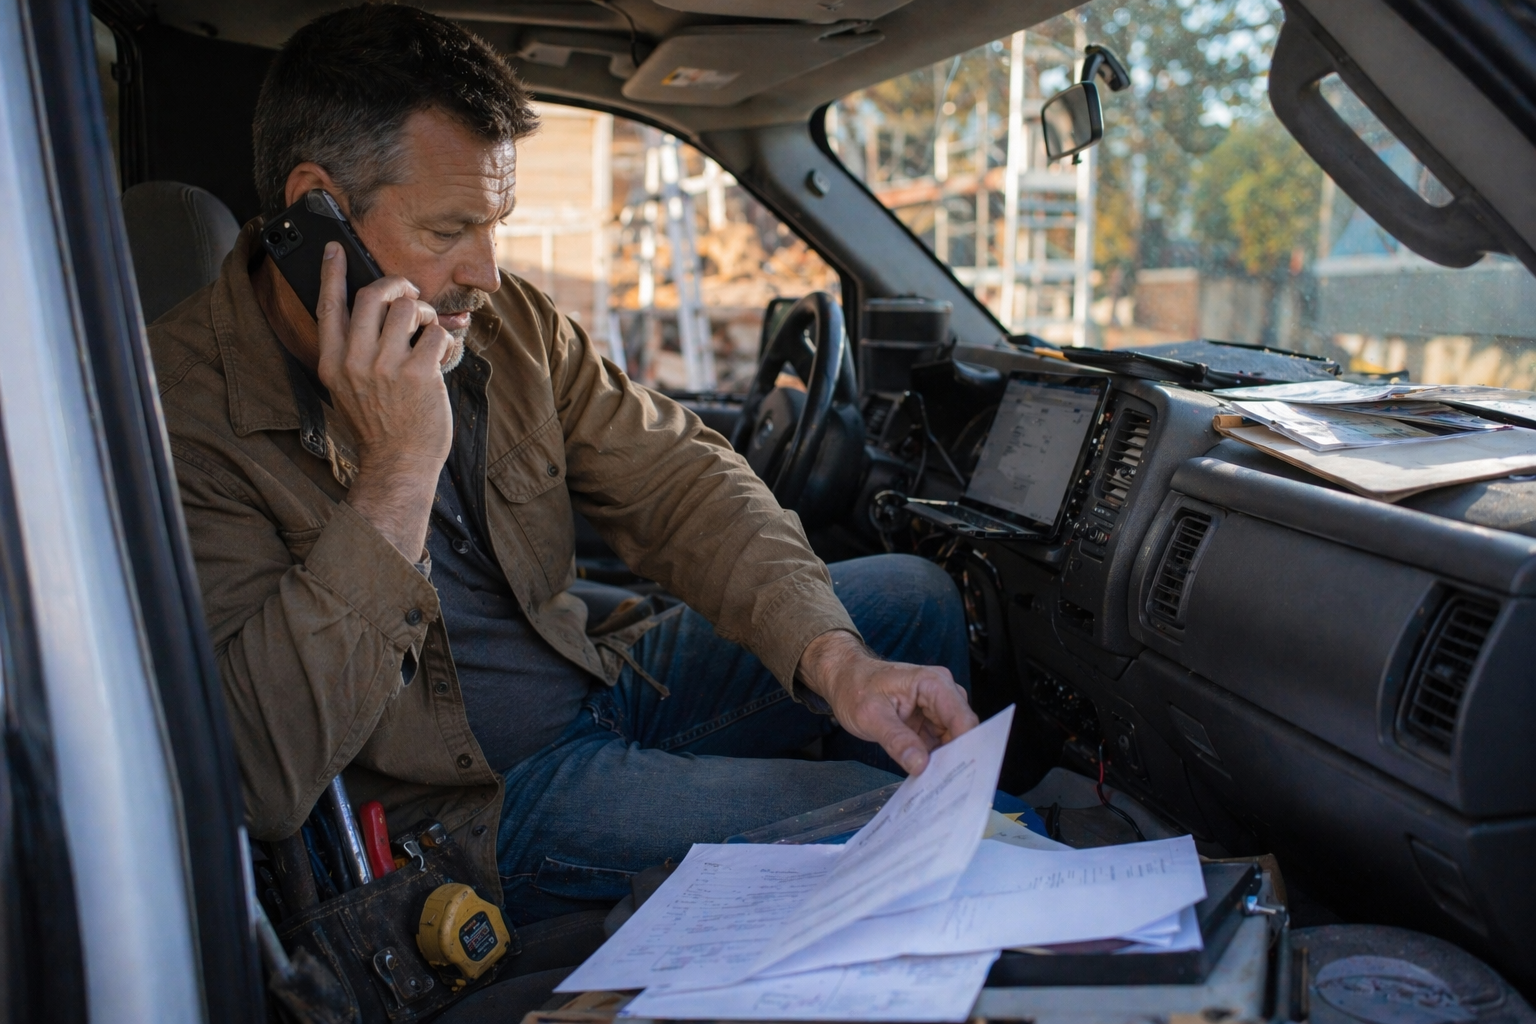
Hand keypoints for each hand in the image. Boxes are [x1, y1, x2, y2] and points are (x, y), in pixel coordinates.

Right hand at [315, 242, 454, 558]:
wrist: (398, 465)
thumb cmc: (380, 426)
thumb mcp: (350, 390)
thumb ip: (356, 353)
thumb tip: (380, 311)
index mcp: (333, 364)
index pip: (328, 307)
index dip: (331, 273)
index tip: (334, 247)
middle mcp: (355, 362)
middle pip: (372, 295)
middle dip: (397, 285)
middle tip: (410, 294)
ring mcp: (385, 368)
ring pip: (407, 308)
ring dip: (425, 314)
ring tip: (427, 333)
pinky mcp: (418, 374)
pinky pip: (436, 333)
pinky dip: (444, 341)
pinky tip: (441, 358)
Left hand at [797, 630, 977, 774]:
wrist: (844, 679)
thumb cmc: (855, 688)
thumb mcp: (870, 716)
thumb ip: (896, 739)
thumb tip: (921, 764)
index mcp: (933, 683)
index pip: (961, 717)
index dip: (967, 746)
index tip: (964, 775)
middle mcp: (941, 692)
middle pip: (962, 730)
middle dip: (957, 757)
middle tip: (948, 787)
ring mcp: (937, 707)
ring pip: (953, 739)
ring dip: (946, 761)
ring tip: (937, 786)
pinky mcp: (929, 720)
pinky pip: (940, 743)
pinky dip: (936, 759)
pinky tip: (929, 777)